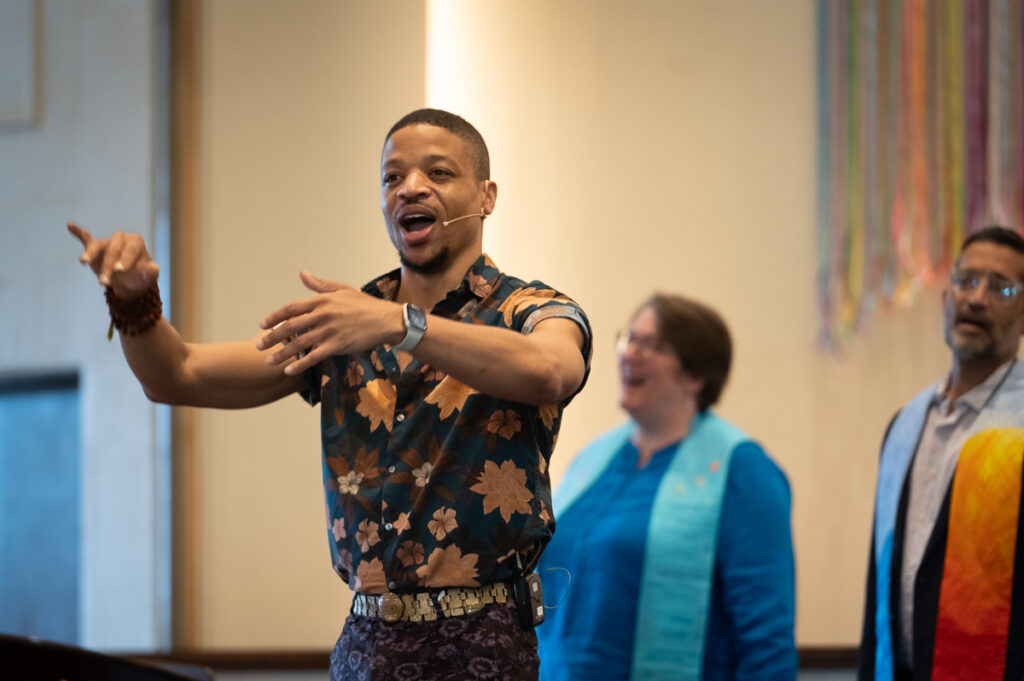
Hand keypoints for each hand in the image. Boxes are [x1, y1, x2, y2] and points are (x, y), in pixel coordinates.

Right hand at [68, 222, 159, 298]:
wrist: (128, 283)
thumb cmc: (139, 277)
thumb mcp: (148, 277)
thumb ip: (151, 272)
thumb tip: (153, 267)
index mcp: (136, 242)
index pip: (131, 249)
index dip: (125, 259)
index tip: (120, 270)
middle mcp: (121, 238)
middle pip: (113, 250)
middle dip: (108, 266)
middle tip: (105, 282)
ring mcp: (107, 242)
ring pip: (97, 246)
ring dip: (90, 255)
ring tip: (83, 261)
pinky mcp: (94, 246)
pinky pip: (85, 237)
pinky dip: (77, 231)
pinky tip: (69, 225)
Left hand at [256, 270, 402, 374]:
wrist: (386, 320)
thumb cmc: (365, 305)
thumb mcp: (342, 289)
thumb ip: (319, 284)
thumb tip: (302, 273)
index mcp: (322, 301)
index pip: (291, 308)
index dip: (275, 317)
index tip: (262, 325)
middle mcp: (323, 315)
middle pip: (291, 327)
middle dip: (272, 337)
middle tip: (258, 346)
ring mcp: (330, 331)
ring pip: (300, 343)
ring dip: (282, 353)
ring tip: (269, 362)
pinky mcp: (338, 345)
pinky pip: (315, 356)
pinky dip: (300, 364)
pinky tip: (289, 370)